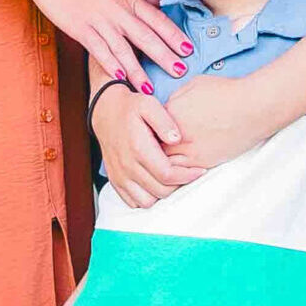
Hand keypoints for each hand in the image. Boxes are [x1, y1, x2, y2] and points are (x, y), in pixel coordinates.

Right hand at [24, 0, 191, 84]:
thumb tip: (162, 2)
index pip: (157, 18)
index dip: (173, 34)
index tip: (189, 49)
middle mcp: (118, 9)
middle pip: (146, 35)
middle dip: (164, 55)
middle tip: (181, 71)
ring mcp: (99, 19)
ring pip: (123, 47)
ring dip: (137, 69)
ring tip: (149, 87)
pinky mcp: (81, 28)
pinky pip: (98, 48)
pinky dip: (109, 63)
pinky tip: (118, 77)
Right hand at [93, 83, 205, 207]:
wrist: (106, 111)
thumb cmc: (131, 107)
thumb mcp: (149, 104)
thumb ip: (164, 121)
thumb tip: (177, 139)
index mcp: (138, 148)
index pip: (167, 174)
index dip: (187, 176)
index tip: (200, 170)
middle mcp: (127, 166)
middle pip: (160, 190)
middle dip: (179, 184)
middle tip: (189, 173)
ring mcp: (120, 176)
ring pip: (147, 201)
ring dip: (162, 193)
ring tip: (172, 178)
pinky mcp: (115, 181)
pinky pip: (133, 201)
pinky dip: (147, 197)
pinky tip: (155, 182)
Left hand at [154, 74, 274, 170]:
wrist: (252, 107)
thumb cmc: (226, 92)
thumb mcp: (195, 84)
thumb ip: (176, 98)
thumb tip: (167, 109)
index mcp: (171, 113)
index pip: (148, 127)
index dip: (146, 131)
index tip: (147, 132)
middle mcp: (176, 135)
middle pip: (152, 149)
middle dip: (150, 149)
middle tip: (148, 151)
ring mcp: (190, 151)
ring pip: (164, 165)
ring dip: (161, 164)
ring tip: (160, 163)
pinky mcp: (204, 163)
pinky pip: (181, 173)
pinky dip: (177, 172)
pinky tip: (177, 168)